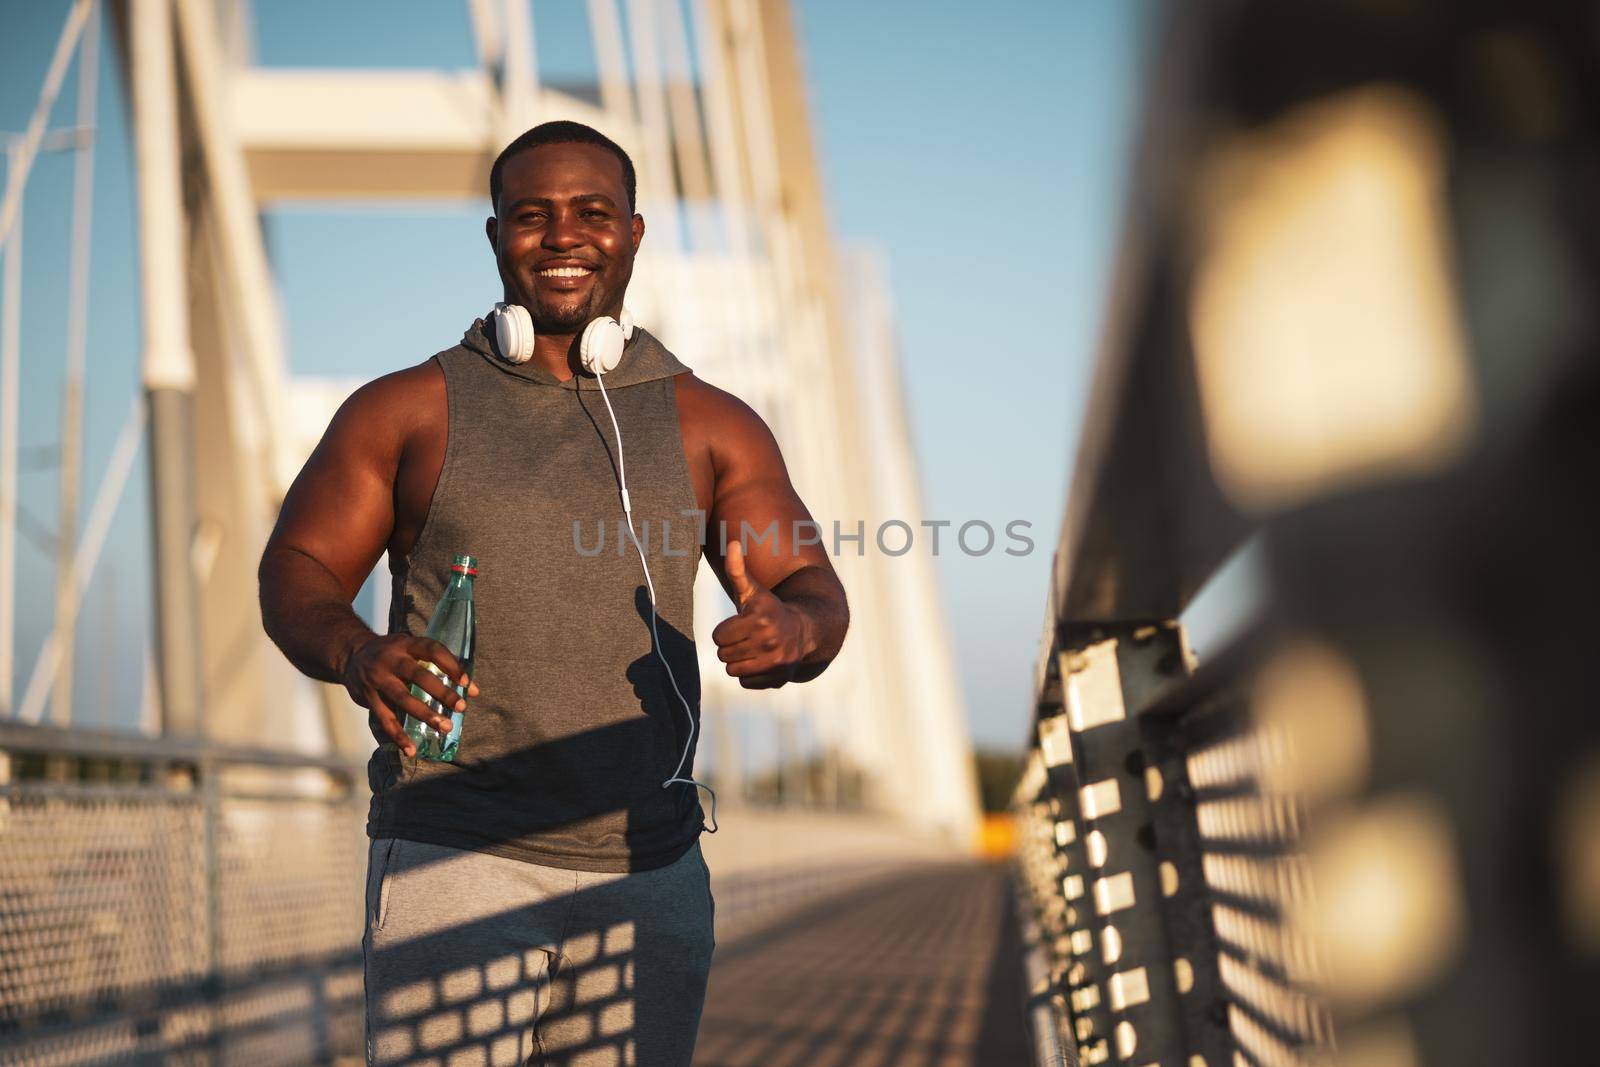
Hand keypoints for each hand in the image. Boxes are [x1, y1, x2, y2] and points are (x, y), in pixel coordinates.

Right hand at [341, 634, 479, 756]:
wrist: (351, 656)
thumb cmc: (394, 654)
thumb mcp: (411, 649)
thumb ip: (439, 665)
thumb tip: (473, 691)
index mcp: (405, 644)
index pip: (432, 650)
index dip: (450, 664)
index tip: (466, 683)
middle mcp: (389, 659)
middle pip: (418, 675)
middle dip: (441, 692)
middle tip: (461, 707)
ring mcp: (376, 679)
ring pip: (402, 699)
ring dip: (425, 714)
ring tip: (445, 727)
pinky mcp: (367, 697)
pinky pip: (384, 719)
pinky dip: (398, 736)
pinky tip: (411, 750)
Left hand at [711, 539, 815, 689]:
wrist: (805, 630)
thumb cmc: (769, 609)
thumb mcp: (753, 590)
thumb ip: (737, 570)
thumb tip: (732, 543)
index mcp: (760, 618)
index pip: (718, 636)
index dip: (726, 630)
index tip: (741, 624)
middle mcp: (770, 641)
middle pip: (724, 655)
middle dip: (732, 646)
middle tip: (748, 637)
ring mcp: (776, 662)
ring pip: (733, 670)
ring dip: (739, 661)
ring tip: (754, 649)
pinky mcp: (778, 679)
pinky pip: (745, 682)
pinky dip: (751, 675)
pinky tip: (763, 661)